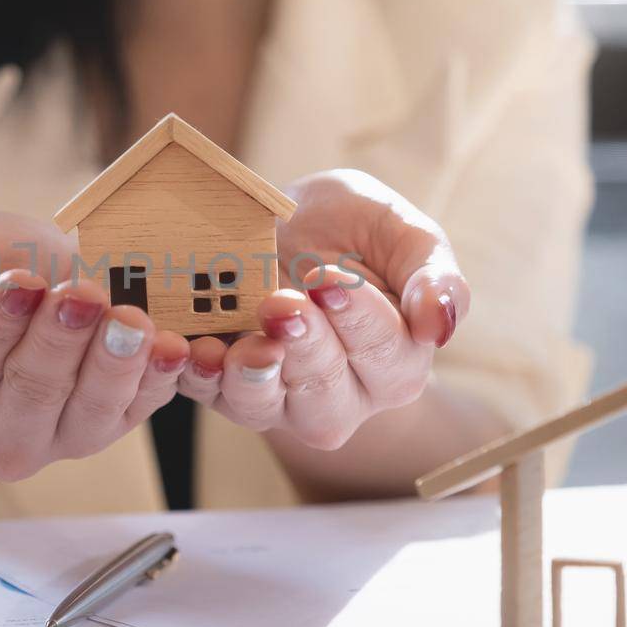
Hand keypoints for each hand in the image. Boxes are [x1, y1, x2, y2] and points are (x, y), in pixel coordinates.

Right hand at [0, 212, 190, 481]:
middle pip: (27, 394)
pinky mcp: (109, 428)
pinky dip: (156, 378)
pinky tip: (171, 346)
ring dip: (111, 363)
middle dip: (58, 340)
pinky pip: (136, 411)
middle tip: (81, 292)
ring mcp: (56, 440)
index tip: (22, 278)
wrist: (35, 275)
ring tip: (128, 318)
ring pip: (86, 413)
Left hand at [177, 170, 467, 449]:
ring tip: (236, 340)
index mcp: (396, 365)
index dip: (358, 319)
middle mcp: (341, 397)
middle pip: (324, 394)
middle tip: (282, 303)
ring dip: (246, 374)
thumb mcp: (406, 235)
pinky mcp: (222, 387)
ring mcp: (277, 398)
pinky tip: (185, 346)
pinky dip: (192, 372)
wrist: (289, 220)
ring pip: (262, 406)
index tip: (329, 279)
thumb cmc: (357, 231)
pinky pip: (205, 393)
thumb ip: (434, 276)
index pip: (386, 356)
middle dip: (303, 348)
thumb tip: (441, 328)